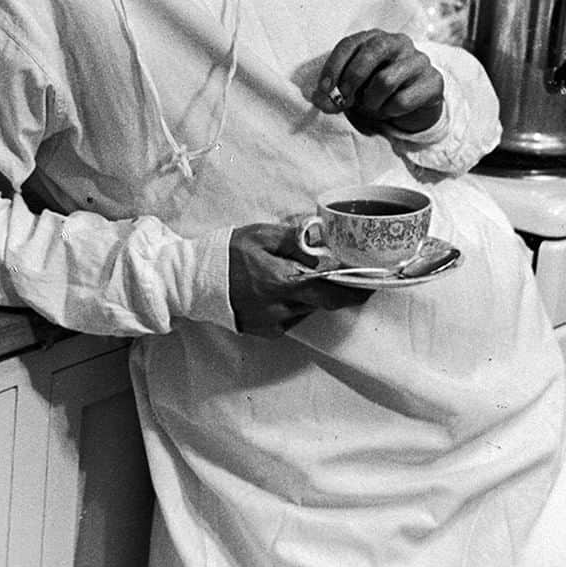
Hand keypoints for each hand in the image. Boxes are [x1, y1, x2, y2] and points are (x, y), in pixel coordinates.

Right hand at [228, 223, 369, 337]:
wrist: (194, 280)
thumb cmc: (228, 253)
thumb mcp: (261, 234)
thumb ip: (294, 239)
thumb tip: (321, 243)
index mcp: (283, 282)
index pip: (330, 292)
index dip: (355, 290)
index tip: (371, 284)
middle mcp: (281, 308)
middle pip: (322, 302)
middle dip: (333, 289)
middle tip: (344, 275)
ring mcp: (273, 323)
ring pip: (307, 310)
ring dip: (310, 295)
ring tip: (295, 276)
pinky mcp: (265, 331)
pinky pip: (291, 318)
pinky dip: (293, 304)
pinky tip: (279, 289)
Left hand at [312, 29, 443, 134]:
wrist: (415, 104)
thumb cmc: (377, 90)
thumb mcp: (352, 90)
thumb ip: (334, 95)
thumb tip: (320, 100)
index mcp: (375, 38)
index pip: (350, 43)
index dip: (334, 66)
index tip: (324, 89)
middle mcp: (399, 42)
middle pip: (372, 52)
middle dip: (352, 79)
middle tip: (344, 100)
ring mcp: (419, 60)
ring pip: (385, 80)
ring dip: (372, 101)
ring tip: (373, 106)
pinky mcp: (433, 81)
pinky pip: (402, 100)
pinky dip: (390, 111)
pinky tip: (391, 110)